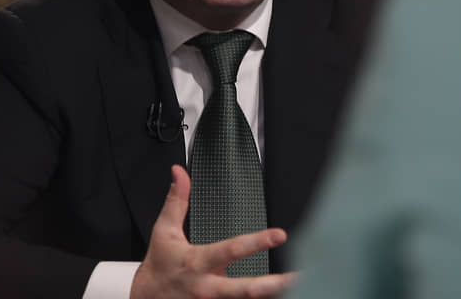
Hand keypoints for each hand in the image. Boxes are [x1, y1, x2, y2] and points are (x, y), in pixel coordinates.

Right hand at [130, 165, 296, 298]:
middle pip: (245, 289)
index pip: (231, 250)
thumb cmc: (159, 265)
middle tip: (299, 277)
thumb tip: (179, 173)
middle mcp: (208, 287)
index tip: (279, 235)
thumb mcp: (164, 230)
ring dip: (272, 295)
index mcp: (198, 262)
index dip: (257, 242)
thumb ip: (177, 200)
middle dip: (273, 285)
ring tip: (301, 289)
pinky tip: (283, 296)